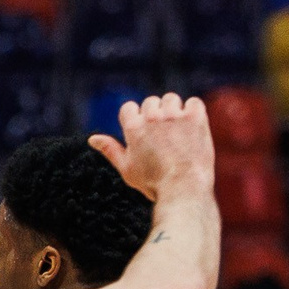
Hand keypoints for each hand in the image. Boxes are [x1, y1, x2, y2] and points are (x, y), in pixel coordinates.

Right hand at [88, 93, 213, 200]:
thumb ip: (111, 150)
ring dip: (173, 111)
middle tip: (163, 138)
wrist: (184, 188)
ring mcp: (174, 115)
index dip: (136, 119)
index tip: (145, 134)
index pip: (129, 107)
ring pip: (171, 99)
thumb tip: (93, 139)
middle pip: (151, 102)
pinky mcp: (195, 117)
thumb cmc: (154, 183)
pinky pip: (193, 102)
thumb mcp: (127, 169)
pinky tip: (192, 128)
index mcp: (132, 128)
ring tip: (178, 133)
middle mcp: (152, 117)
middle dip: (155, 116)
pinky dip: (193, 111)